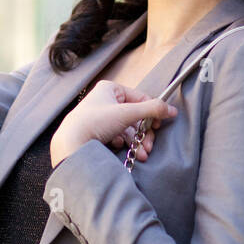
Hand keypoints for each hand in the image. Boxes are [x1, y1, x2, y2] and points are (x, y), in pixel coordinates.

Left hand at [50, 80, 177, 168]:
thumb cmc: (95, 122)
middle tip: (149, 145)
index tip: (160, 126)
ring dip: (136, 141)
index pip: (140, 98)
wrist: (71, 143)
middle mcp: (105, 100)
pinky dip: (123, 143)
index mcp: (110, 89)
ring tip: (141, 154)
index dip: (152, 112)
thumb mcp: (127, 113)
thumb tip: (172, 110)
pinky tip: (122, 150)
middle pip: (134, 116)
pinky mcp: (97, 131)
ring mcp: (100, 116)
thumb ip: (152, 110)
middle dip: (143, 133)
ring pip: (127, 128)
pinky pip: (116, 135)